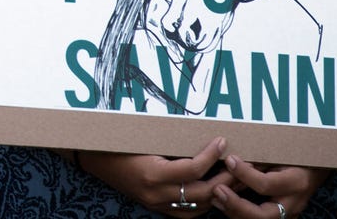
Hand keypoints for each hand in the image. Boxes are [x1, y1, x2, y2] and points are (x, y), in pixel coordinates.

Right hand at [81, 137, 235, 216]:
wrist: (95, 158)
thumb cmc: (119, 141)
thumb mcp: (143, 136)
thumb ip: (171, 137)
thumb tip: (200, 125)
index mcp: (152, 173)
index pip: (192, 170)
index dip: (211, 156)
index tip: (223, 141)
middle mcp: (156, 193)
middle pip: (201, 192)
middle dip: (225, 177)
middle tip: (241, 161)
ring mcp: (157, 204)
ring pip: (198, 205)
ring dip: (220, 191)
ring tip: (236, 175)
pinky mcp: (157, 208)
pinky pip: (188, 213)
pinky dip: (205, 203)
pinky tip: (216, 190)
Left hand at [210, 156, 329, 217]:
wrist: (316, 169)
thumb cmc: (298, 155)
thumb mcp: (283, 152)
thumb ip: (262, 158)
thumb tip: (233, 158)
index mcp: (295, 182)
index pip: (266, 185)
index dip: (245, 173)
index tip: (229, 159)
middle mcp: (292, 204)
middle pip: (261, 216)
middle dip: (236, 205)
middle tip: (218, 190)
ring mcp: (288, 216)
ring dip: (233, 211)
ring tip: (216, 197)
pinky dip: (239, 214)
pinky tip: (224, 203)